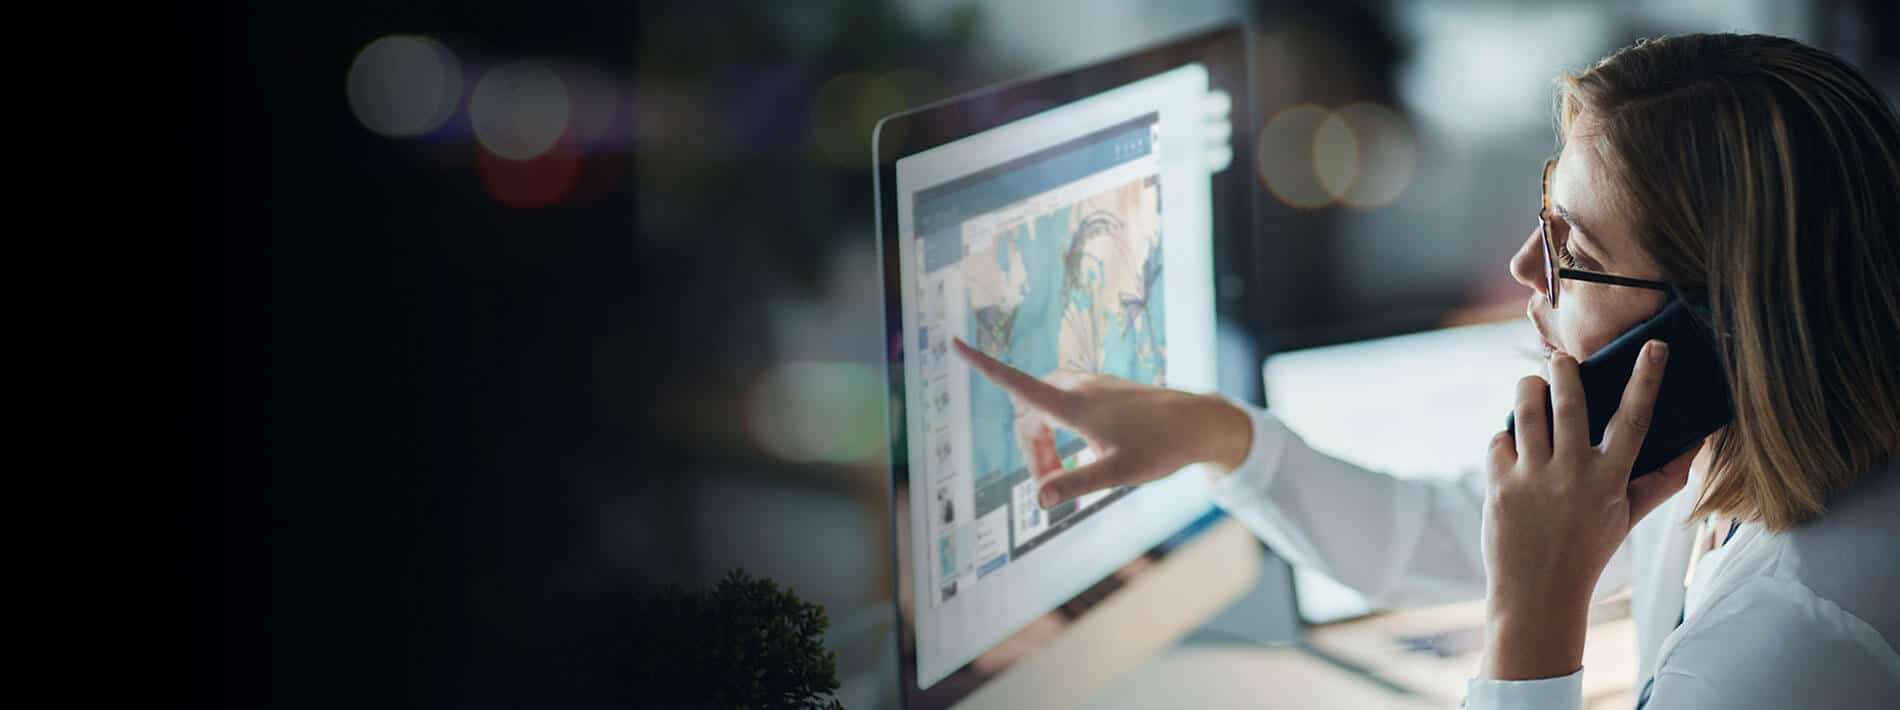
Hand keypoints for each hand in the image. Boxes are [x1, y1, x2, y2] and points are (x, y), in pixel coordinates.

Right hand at [952, 338, 1249, 507]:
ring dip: (1047, 443)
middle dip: (1031, 450)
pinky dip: (1065, 434)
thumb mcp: (1117, 474)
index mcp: (1075, 405)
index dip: (984, 366)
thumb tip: (1038, 499)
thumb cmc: (1162, 448)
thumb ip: (1076, 484)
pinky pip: (1068, 407)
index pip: (1017, 384)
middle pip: (1030, 413)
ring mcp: (1094, 387)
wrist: (1202, 423)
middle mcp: (1080, 389)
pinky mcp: (1106, 392)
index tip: (955, 344)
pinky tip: (1092, 456)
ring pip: (1049, 411)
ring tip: (1068, 474)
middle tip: (1051, 486)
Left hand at [1479, 341, 1698, 680]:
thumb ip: (1660, 481)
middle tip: (1560, 358)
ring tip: (1532, 384)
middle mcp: (1573, 473)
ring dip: (1528, 388)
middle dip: (1563, 370)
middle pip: (1569, 401)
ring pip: (1527, 409)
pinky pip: (1499, 439)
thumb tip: (1694, 448)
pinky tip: (1513, 448)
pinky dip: (1505, 437)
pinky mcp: (1500, 484)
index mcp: (1610, 479)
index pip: (1635, 419)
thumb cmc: (1587, 551)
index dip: (1647, 380)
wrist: (1538, 594)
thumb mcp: (1628, 518)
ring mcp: (1533, 478)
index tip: (1655, 348)